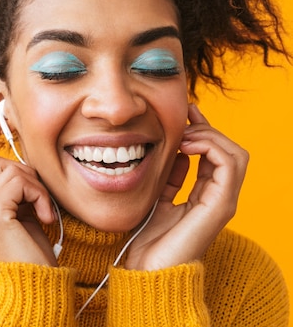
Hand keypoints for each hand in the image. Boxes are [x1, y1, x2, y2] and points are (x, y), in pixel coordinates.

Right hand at [0, 119, 57, 265]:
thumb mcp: (21, 218)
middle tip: (41, 201)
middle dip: (26, 174)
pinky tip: (45, 217)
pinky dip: (39, 195)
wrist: (32, 288)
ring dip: (35, 187)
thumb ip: (14, 194)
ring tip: (44, 212)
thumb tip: (22, 167)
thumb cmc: (31, 257)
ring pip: (9, 169)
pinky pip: (19, 182)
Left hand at [125, 104, 248, 270]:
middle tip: (184, 121)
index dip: (202, 131)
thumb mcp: (158, 197)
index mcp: (205, 195)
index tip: (185, 113)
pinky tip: (188, 145)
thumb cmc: (148, 239)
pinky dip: (211, 146)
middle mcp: (218, 197)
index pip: (214, 155)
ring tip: (185, 135)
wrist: (147, 269)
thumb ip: (170, 177)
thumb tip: (177, 153)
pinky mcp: (220, 205)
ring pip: (235, 153)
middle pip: (228, 149)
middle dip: (207, 128)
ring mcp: (222, 201)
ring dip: (210, 136)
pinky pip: (229, 164)